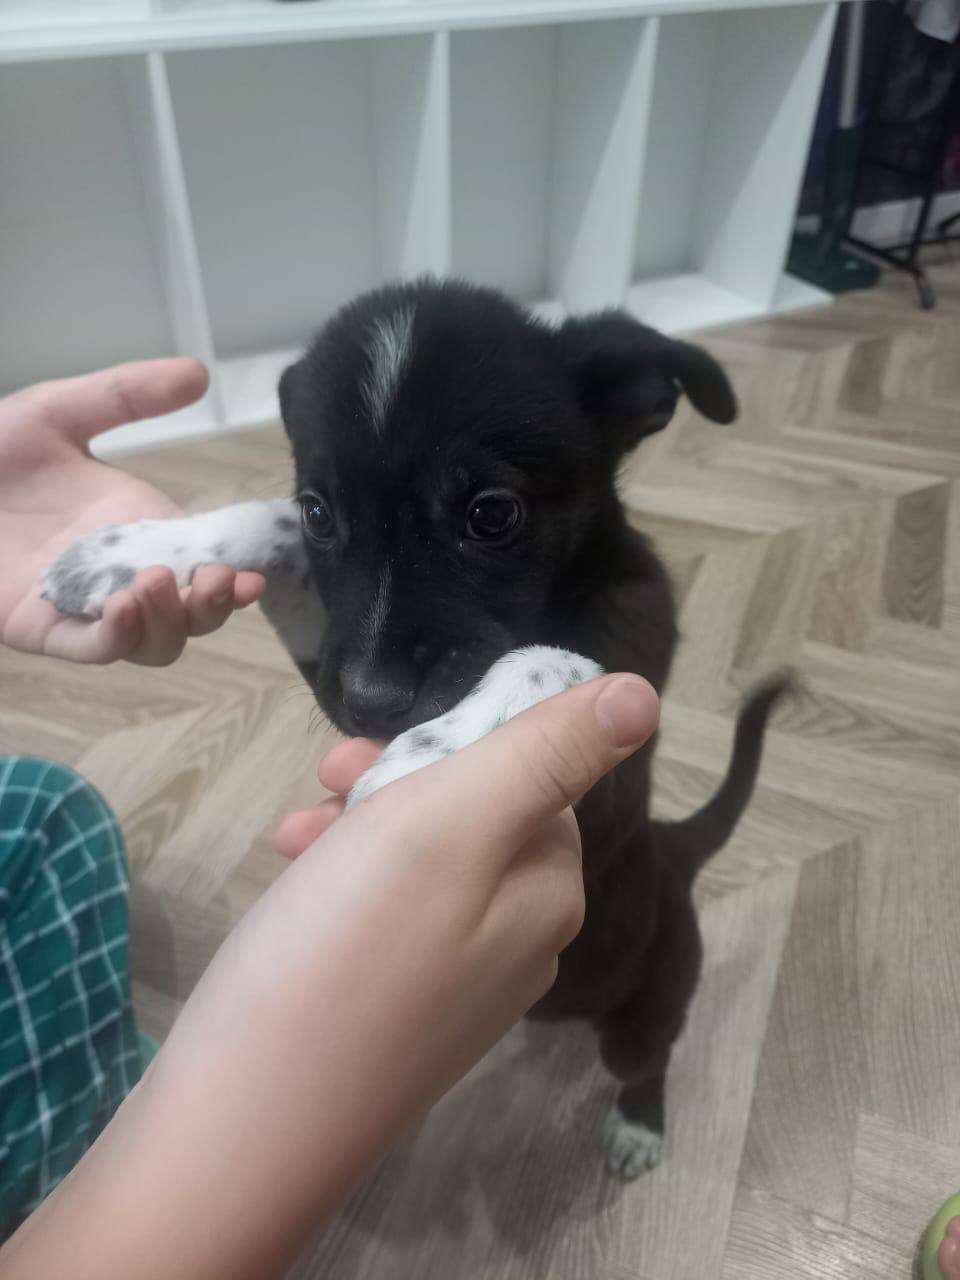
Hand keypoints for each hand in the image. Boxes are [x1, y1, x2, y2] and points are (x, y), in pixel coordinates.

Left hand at [0, 359, 264, 664]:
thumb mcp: (59, 411)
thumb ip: (127, 394)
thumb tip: (200, 373)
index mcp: (139, 528)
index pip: (202, 565)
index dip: (233, 576)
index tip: (252, 571)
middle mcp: (121, 574)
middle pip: (189, 616)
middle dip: (213, 607)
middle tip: (218, 580)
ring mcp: (85, 605)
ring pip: (151, 643)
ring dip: (171, 623)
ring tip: (158, 584)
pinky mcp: (42, 627)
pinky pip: (91, 649)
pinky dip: (117, 637)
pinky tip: (122, 607)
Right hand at [1, 673, 658, 1279]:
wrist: (248, 1121)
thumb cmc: (348, 943)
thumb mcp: (451, 821)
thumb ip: (549, 753)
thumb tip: (644, 695)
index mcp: (548, 890)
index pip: (532, 775)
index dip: (455, 746)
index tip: (377, 752)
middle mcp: (521, 940)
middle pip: (472, 814)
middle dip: (394, 784)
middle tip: (326, 780)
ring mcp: (459, 986)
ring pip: (419, 861)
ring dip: (357, 827)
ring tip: (293, 835)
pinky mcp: (401, 1013)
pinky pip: (385, 917)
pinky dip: (339, 882)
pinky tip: (291, 883)